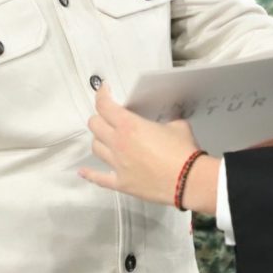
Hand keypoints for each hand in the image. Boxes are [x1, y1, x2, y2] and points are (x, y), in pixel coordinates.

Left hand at [79, 85, 201, 206]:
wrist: (189, 180)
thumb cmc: (183, 151)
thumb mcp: (178, 125)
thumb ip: (168, 119)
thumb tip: (169, 119)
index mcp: (129, 125)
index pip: (105, 106)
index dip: (101, 95)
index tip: (103, 90)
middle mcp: (118, 143)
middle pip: (94, 125)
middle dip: (100, 117)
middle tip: (108, 116)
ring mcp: (117, 164)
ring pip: (95, 147)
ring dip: (99, 140)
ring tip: (106, 138)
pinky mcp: (121, 183)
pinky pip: (98, 178)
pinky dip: (89, 174)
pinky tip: (83, 171)